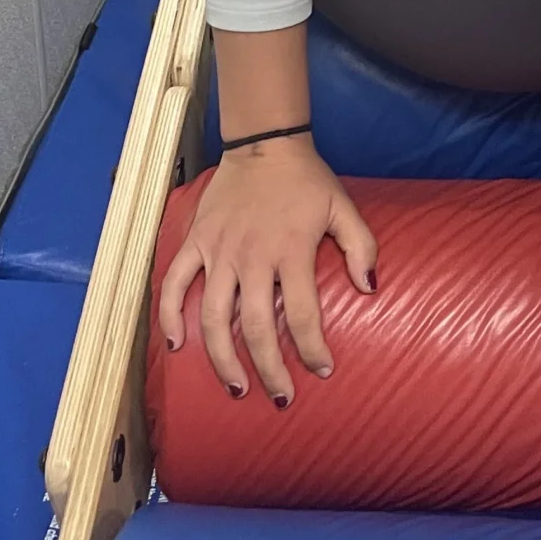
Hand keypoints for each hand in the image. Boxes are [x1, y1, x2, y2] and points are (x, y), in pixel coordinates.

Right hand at [156, 136, 376, 404]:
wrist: (264, 143)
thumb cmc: (307, 180)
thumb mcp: (343, 207)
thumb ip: (361, 247)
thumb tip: (370, 289)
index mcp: (291, 250)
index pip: (302, 314)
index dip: (312, 349)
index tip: (322, 370)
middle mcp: (252, 256)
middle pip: (256, 327)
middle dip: (269, 369)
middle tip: (281, 396)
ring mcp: (219, 251)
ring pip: (213, 317)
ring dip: (222, 358)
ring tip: (236, 387)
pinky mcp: (196, 242)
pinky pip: (174, 284)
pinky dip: (170, 315)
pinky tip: (177, 344)